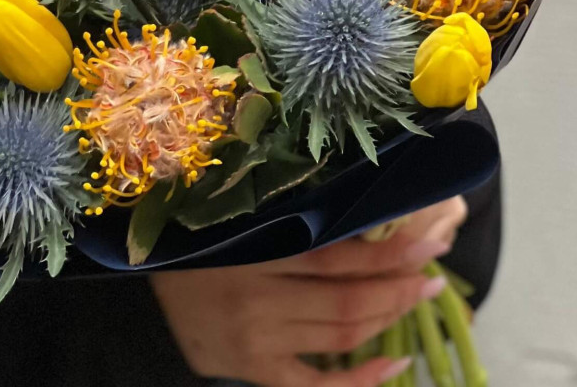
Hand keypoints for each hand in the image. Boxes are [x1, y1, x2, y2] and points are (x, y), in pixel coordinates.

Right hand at [150, 196, 466, 386]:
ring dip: (388, 319)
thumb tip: (356, 207)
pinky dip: (360, 382)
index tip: (430, 240)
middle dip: (401, 287)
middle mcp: (259, 299)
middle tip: (434, 272)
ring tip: (415, 299)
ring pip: (342, 337)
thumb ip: (288, 221)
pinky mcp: (255, 371)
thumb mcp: (238, 221)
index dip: (390, 252)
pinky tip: (393, 365)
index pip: (339, 255)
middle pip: (349, 301)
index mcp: (255, 250)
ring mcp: (258, 342)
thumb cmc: (195, 243)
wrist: (142, 291)